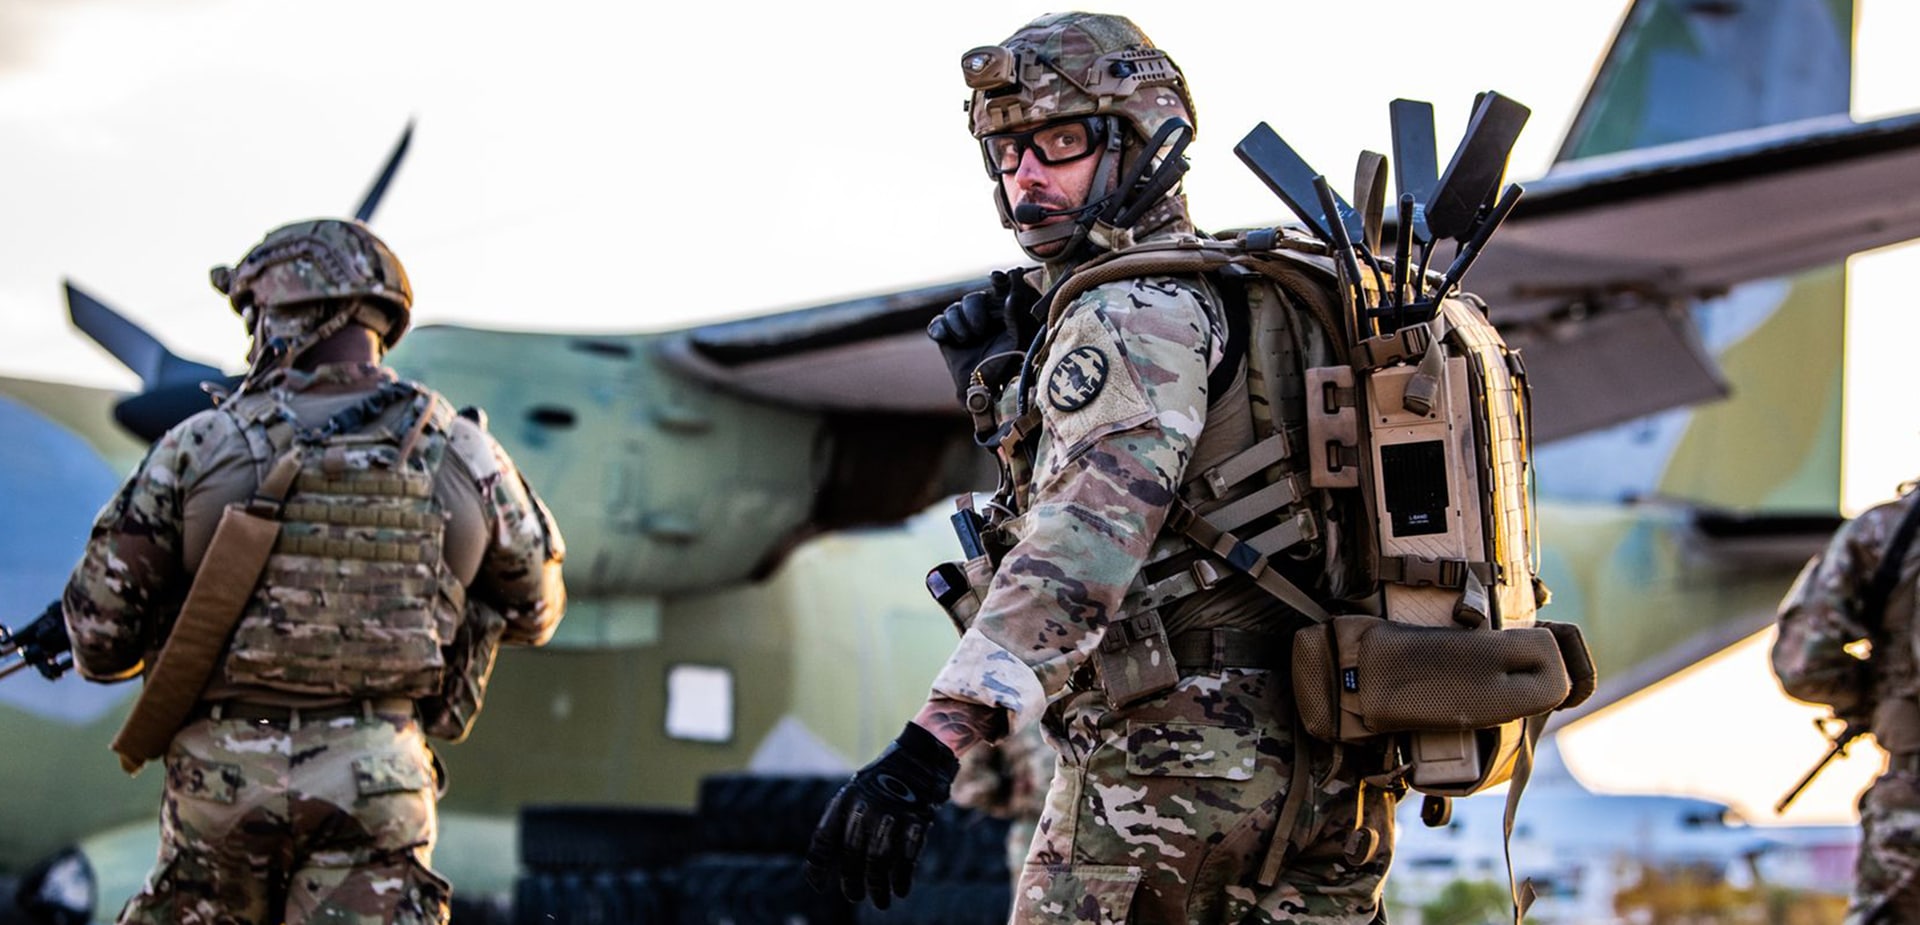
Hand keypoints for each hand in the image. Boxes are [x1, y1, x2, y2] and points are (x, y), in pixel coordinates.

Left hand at [803, 722, 958, 909]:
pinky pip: (906, 859)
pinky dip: (902, 879)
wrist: (919, 756)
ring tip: (881, 902)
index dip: (818, 867)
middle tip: (855, 896)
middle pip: (851, 857)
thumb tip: (825, 867)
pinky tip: (901, 889)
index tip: (819, 886)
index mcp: (845, 800)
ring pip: (878, 863)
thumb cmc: (883, 781)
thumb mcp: (856, 793)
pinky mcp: (916, 822)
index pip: (823, 839)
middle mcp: (865, 808)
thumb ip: (844, 823)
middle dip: (853, 883)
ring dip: (878, 888)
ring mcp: (891, 815)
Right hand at [927, 268, 1039, 402]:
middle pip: (971, 299)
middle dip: (973, 312)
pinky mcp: (944, 334)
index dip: (998, 281)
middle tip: (979, 330)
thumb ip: (1015, 312)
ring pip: (952, 310)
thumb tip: (1012, 291)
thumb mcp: (1015, 337)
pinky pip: (937, 323)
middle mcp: (980, 314)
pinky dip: (941, 329)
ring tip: (967, 340)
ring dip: (958, 325)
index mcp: (999, 311)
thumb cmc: (1003, 362)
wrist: (981, 384)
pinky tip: (946, 338)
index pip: (999, 288)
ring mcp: (960, 323)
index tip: (996, 278)